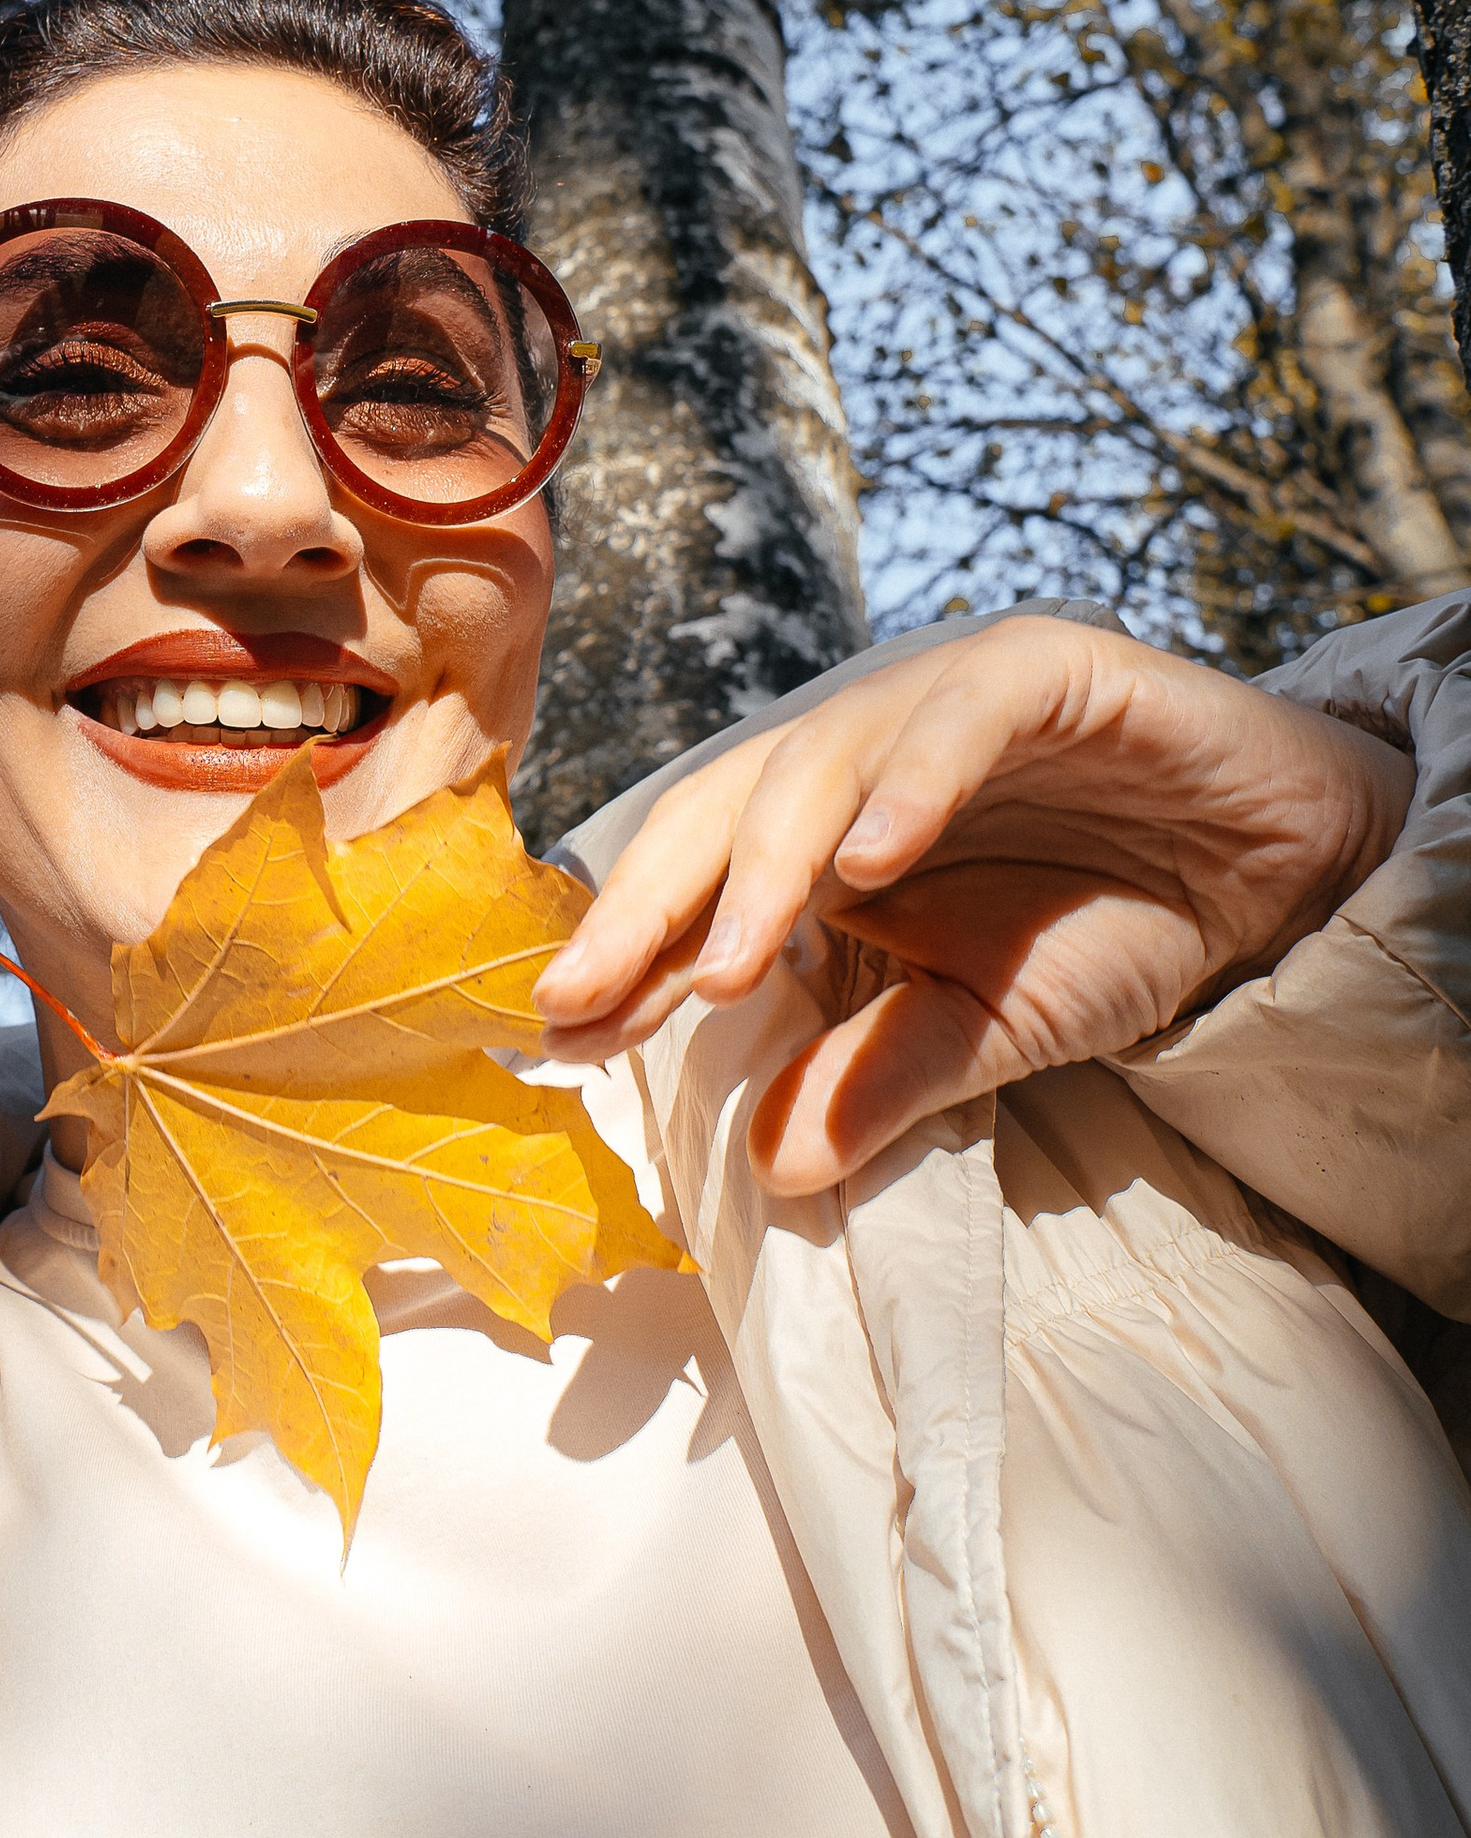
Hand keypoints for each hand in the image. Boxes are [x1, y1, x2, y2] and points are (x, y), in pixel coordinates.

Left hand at [528, 619, 1411, 1195]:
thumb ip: (883, 1080)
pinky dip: (913, 781)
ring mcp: (940, 698)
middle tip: (590, 996)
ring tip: (734, 964)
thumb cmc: (1119, 927)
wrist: (1278, 866)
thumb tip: (776, 1170)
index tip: (558, 1031)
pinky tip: (873, 859)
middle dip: (650, 905)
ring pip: (820, 755)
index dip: (627, 949)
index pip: (697, 881)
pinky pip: (959, 712)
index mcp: (825, 827)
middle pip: (721, 807)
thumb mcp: (989, 1032)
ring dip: (770, 862)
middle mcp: (863, 749)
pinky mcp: (1040, 668)